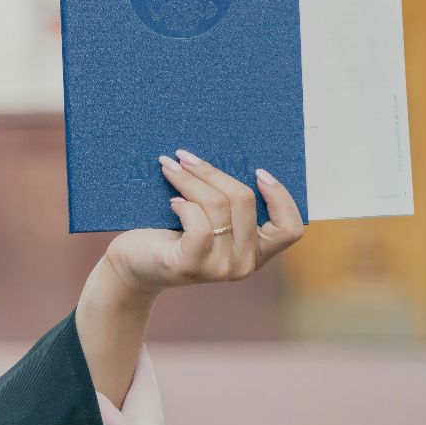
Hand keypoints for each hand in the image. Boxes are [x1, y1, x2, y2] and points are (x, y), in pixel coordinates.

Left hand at [104, 149, 305, 295]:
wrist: (134, 265)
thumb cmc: (171, 233)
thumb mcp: (211, 219)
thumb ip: (230, 203)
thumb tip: (236, 156)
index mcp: (257, 253)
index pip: (291, 229)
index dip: (281, 197)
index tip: (259, 171)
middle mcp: (244, 265)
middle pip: (245, 201)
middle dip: (213, 172)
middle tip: (186, 156)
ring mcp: (219, 269)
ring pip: (219, 206)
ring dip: (191, 180)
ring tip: (171, 167)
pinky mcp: (191, 266)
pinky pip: (198, 224)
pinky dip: (184, 205)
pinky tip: (171, 201)